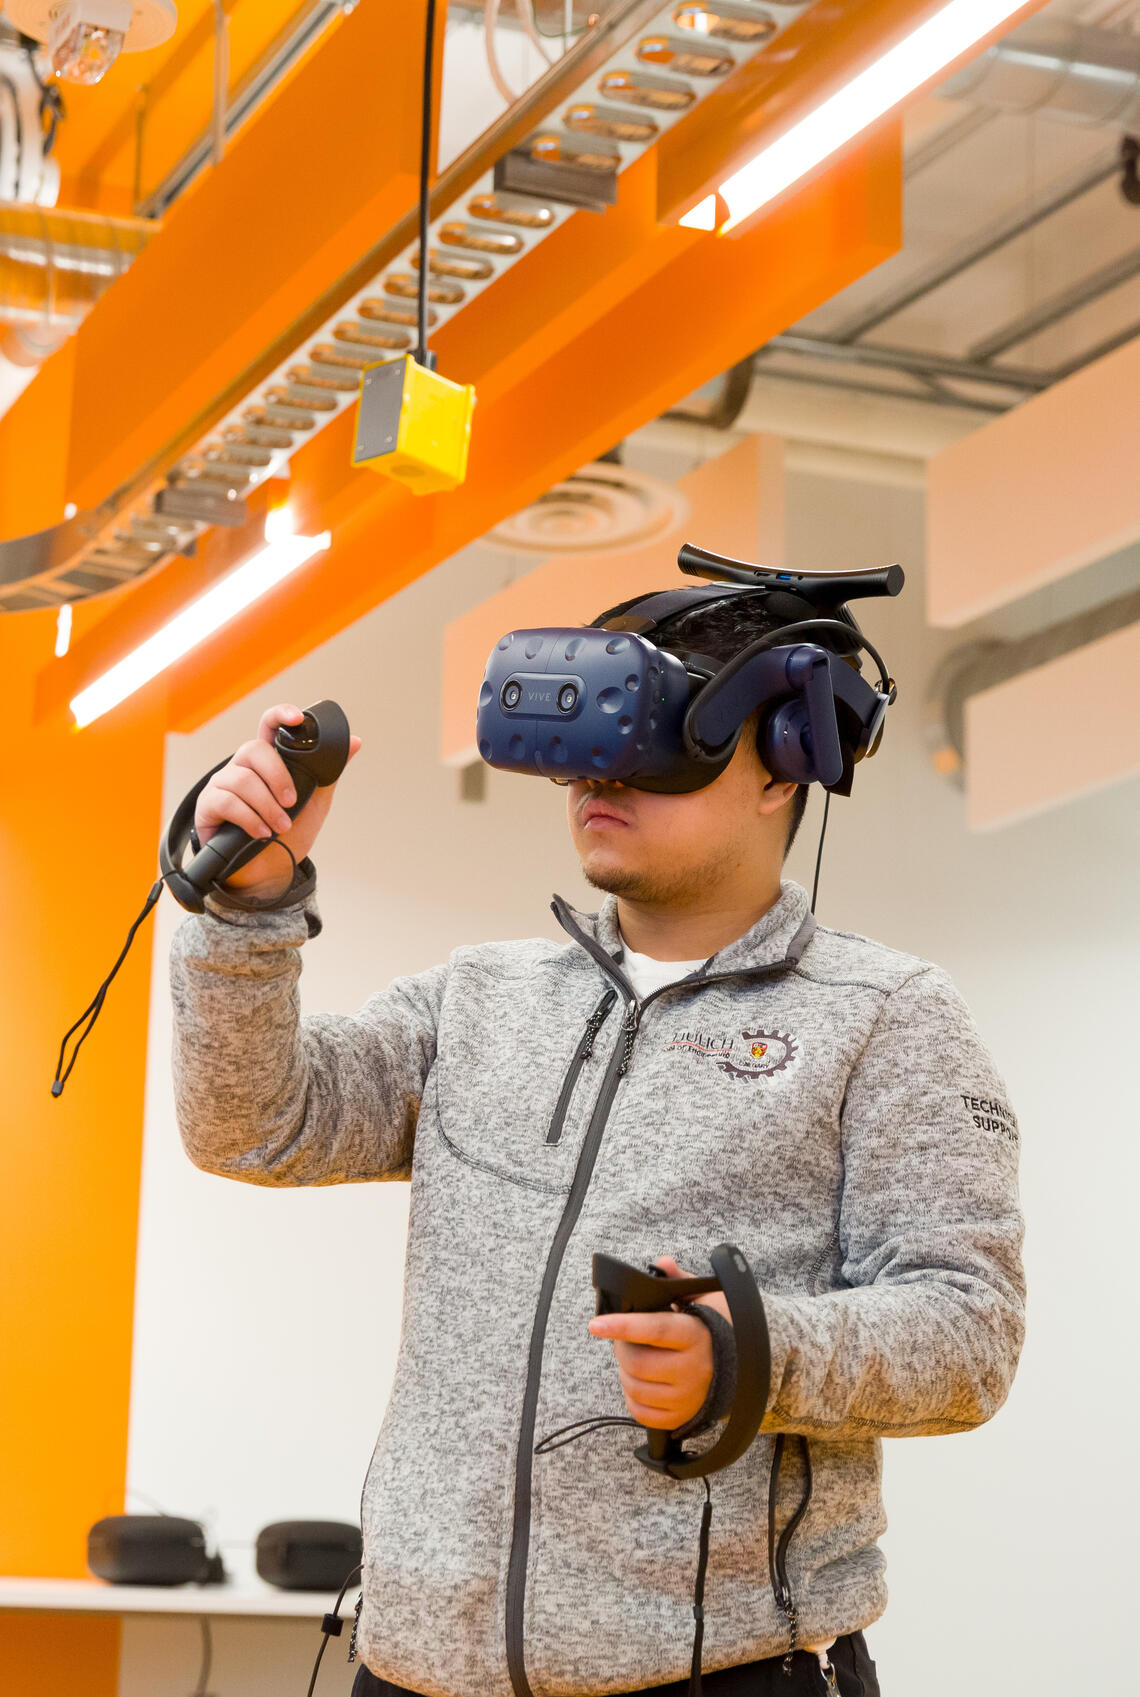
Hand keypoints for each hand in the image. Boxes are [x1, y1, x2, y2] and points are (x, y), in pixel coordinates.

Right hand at [194, 702, 362, 898]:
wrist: (271, 871)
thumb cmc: (290, 833)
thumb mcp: (315, 802)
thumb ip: (329, 771)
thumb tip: (355, 742)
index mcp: (269, 761)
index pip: (269, 725)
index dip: (280, 715)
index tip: (296, 718)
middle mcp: (243, 767)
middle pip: (254, 750)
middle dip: (278, 777)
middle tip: (291, 803)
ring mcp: (223, 784)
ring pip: (242, 779)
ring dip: (267, 806)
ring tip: (280, 826)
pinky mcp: (208, 806)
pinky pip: (227, 801)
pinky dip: (249, 818)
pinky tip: (261, 832)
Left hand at [587, 1255, 730, 1430]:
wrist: (747, 1366)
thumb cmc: (720, 1328)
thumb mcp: (706, 1299)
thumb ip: (680, 1281)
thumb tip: (663, 1263)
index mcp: (697, 1335)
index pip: (654, 1330)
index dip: (622, 1326)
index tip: (595, 1324)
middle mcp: (694, 1369)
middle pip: (637, 1362)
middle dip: (620, 1347)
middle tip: (623, 1338)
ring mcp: (688, 1397)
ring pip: (635, 1388)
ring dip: (624, 1371)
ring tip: (635, 1357)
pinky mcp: (682, 1416)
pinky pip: (642, 1412)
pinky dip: (632, 1396)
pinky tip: (641, 1381)